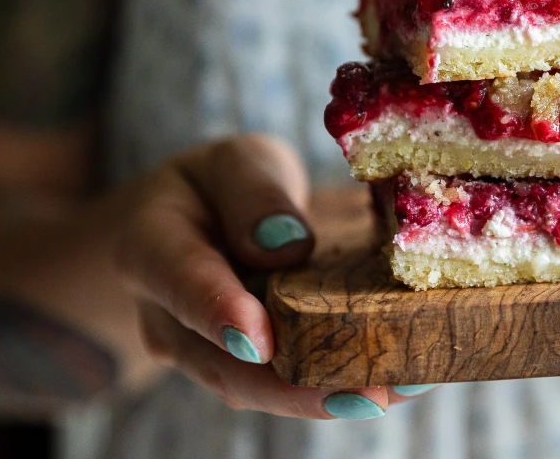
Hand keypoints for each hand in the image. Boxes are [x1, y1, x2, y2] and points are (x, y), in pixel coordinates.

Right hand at [115, 135, 431, 418]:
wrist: (200, 226)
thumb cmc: (221, 186)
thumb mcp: (236, 162)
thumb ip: (253, 192)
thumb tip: (288, 245)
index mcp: (152, 248)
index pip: (180, 280)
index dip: (218, 312)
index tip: (258, 341)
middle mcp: (171, 318)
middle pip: (223, 365)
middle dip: (295, 387)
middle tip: (363, 392)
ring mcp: (210, 355)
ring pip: (262, 389)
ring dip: (331, 396)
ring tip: (402, 388)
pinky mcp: (255, 370)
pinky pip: (294, 383)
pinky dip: (348, 383)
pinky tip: (406, 378)